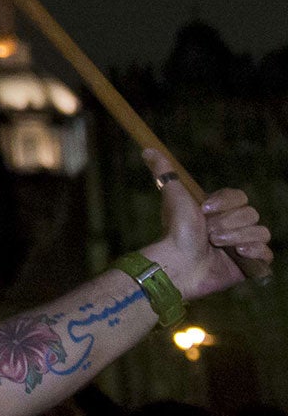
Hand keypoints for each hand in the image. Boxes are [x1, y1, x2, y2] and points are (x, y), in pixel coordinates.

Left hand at [139, 149, 270, 299]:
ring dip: (238, 237)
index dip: (225, 202)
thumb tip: (148, 149)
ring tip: (217, 244)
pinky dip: (255, 252)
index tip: (204, 209)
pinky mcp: (249, 265)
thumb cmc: (176, 231)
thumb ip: (165, 172)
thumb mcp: (172, 196)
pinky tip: (238, 253)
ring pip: (261, 232)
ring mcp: (242, 245)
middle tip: (208, 232)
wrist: (179, 263)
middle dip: (228, 222)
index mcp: (218, 211)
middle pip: (251, 214)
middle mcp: (232, 226)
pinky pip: (267, 253)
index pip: (240, 197)